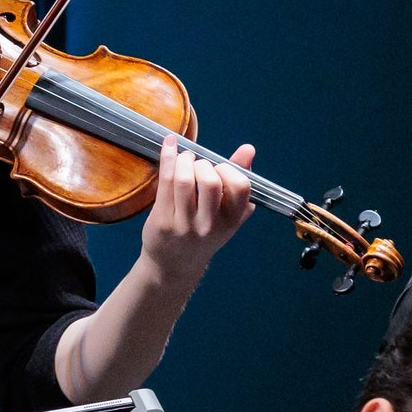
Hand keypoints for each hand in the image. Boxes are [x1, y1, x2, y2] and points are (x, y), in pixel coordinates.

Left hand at [141, 136, 254, 287]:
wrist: (175, 264)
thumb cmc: (204, 232)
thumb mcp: (227, 213)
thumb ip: (238, 179)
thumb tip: (248, 149)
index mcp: (231, 221)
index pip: (240, 186)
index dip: (229, 169)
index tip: (218, 168)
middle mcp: (209, 225)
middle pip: (210, 181)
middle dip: (203, 164)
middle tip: (197, 165)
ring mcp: (184, 224)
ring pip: (184, 180)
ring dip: (183, 160)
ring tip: (183, 159)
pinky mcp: (162, 220)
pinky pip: (165, 181)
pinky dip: (167, 157)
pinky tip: (169, 147)